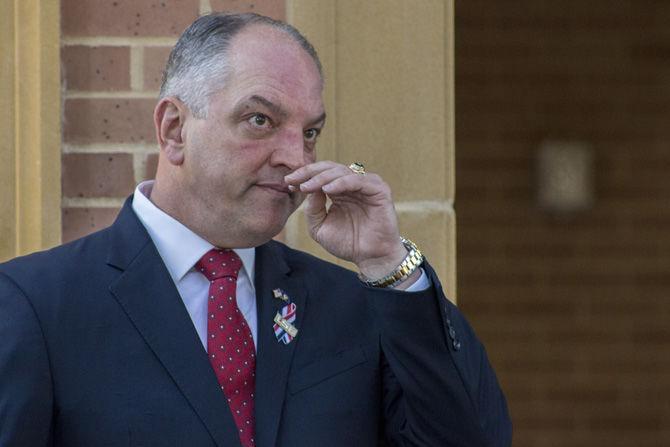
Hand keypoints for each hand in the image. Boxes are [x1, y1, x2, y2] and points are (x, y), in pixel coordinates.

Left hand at [284, 161, 409, 281]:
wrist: (369, 258)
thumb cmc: (348, 243)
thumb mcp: (320, 227)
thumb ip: (312, 208)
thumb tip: (308, 187)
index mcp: (339, 190)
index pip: (320, 175)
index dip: (303, 176)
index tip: (287, 182)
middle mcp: (352, 185)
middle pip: (329, 168)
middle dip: (309, 173)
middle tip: (294, 180)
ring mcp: (366, 186)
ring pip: (342, 171)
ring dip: (322, 177)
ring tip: (307, 187)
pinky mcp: (379, 190)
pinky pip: (358, 180)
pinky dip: (341, 183)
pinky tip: (327, 190)